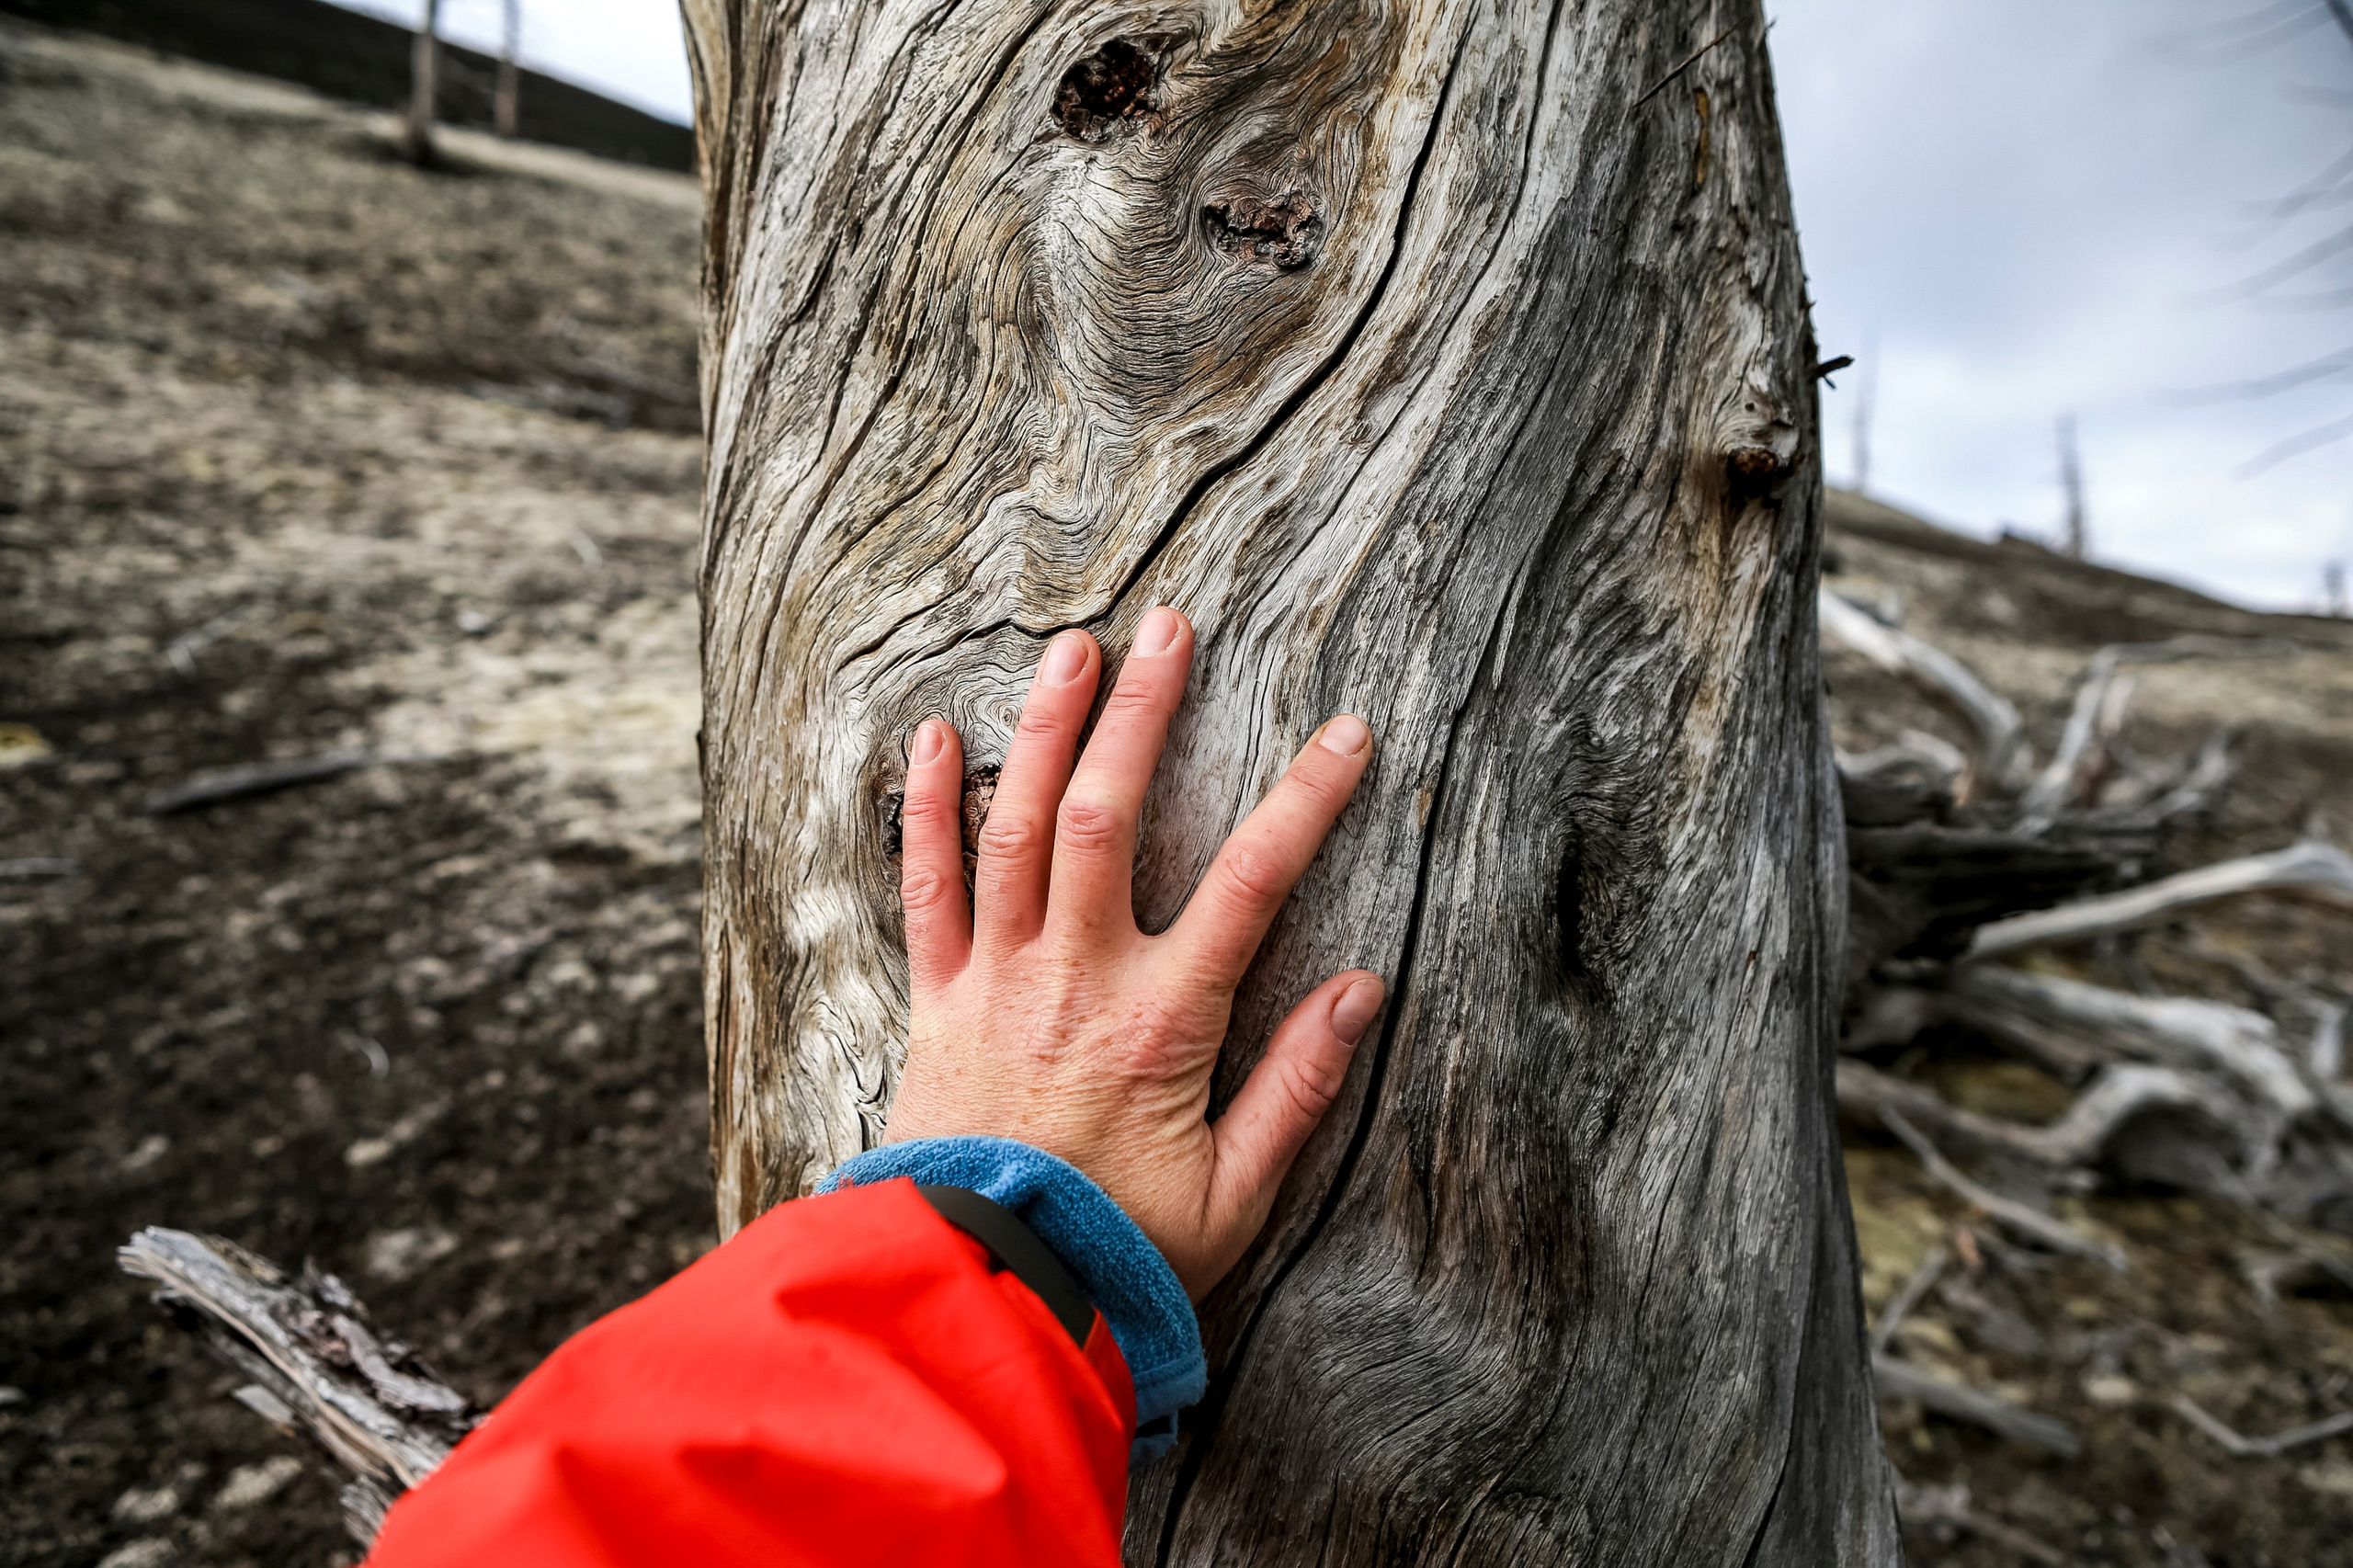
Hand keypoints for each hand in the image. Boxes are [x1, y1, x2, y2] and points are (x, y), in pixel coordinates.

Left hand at [884, 606, 1381, 1298]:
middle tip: (1169, 627)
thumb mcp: (1237, 1195)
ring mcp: (996, 981)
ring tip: (1072, 647)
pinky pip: (924, 888)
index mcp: (1160, 1023)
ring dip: (1044, 730)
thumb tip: (1363, 990)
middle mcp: (1074, 979)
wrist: (982, 1297)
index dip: (1304, 802)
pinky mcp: (935, 1000)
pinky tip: (931, 737)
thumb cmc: (1119, 1252)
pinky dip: (925, 809)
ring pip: (1016, 828)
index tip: (1346, 735)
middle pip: (1109, 816)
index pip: (1250, 884)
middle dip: (1143, 712)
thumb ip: (1298, 1088)